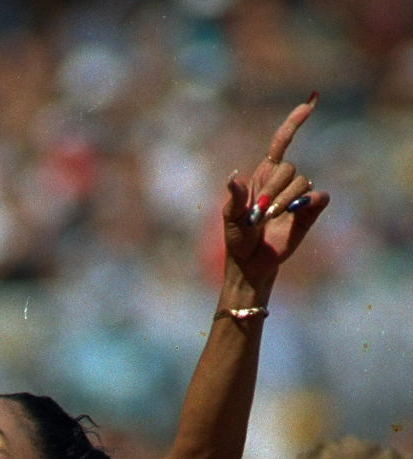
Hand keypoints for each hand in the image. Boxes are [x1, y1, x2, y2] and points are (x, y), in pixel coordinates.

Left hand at [222, 97, 328, 291]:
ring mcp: (297, 197)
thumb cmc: (238, 238)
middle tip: (260, 213)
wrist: (250, 263)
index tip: (310, 104)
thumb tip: (234, 177)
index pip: (282, 142)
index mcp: (264, 175)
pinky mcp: (308, 213)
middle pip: (289, 168)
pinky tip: (298, 210)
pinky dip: (312, 201)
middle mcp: (282, 182)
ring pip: (302, 184)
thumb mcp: (231, 217)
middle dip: (274, 189)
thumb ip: (235, 197)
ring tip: (270, 219)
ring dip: (285, 200)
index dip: (295, 122)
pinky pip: (319, 198)